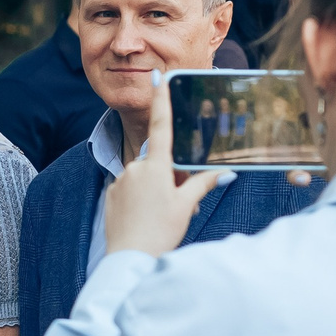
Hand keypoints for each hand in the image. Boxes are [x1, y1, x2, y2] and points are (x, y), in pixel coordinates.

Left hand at [108, 73, 233, 257]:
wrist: (129, 259)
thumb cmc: (161, 232)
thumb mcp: (186, 206)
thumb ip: (203, 184)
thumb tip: (226, 172)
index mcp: (156, 167)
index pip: (162, 126)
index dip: (162, 100)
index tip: (159, 76)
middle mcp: (135, 168)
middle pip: (159, 163)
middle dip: (171, 178)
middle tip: (179, 205)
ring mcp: (120, 181)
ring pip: (144, 178)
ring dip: (156, 191)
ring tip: (162, 217)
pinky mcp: (110, 195)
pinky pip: (129, 190)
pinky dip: (139, 199)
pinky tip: (144, 218)